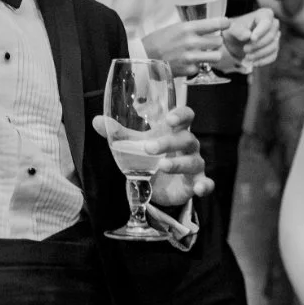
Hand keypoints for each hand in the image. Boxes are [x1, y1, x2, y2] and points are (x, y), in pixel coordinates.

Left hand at [94, 106, 214, 206]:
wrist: (156, 184)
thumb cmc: (150, 156)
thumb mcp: (134, 144)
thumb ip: (118, 133)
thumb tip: (96, 120)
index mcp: (175, 131)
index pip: (186, 116)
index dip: (181, 115)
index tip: (169, 119)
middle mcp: (188, 145)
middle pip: (187, 138)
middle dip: (169, 142)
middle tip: (149, 148)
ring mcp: (194, 164)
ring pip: (194, 160)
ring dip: (179, 163)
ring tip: (161, 166)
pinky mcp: (195, 182)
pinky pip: (206, 183)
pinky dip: (205, 185)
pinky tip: (199, 189)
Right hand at [141, 18, 229, 77]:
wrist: (144, 57)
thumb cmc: (158, 41)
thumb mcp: (175, 28)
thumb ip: (192, 28)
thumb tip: (209, 28)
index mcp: (188, 28)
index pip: (216, 24)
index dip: (224, 23)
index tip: (226, 24)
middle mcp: (192, 42)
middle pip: (219, 41)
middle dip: (215, 42)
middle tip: (209, 42)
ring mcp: (191, 57)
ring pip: (216, 56)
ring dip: (212, 55)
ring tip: (204, 54)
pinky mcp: (189, 70)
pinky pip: (202, 67)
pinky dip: (197, 65)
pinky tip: (188, 62)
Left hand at [220, 7, 279, 69]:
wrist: (234, 40)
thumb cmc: (234, 30)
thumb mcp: (232, 29)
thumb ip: (238, 31)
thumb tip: (248, 36)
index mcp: (264, 15)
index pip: (267, 23)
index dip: (260, 31)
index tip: (252, 38)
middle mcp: (273, 25)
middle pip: (271, 36)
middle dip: (258, 44)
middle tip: (245, 49)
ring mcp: (275, 37)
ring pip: (273, 47)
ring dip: (260, 54)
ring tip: (247, 57)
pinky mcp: (274, 48)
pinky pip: (273, 56)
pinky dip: (263, 60)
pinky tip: (254, 63)